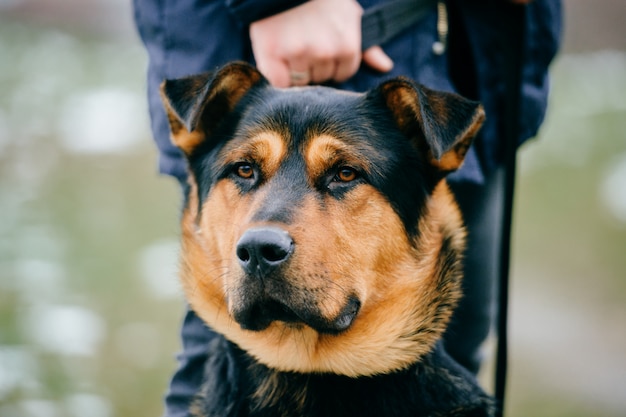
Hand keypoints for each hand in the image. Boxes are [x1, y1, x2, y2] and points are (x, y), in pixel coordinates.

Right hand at [249, 0, 393, 86]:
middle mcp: (324, 53)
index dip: (330, 63)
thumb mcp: (349, 15)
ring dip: (294, 69)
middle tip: (302, 41)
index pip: (341, 74)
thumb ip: (366, 46)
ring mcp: (298, 54)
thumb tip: (384, 66)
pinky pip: (279, 82)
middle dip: (313, 65)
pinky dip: (277, 75)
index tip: (320, 45)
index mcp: (346, 47)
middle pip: (321, 78)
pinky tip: (276, 57)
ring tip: (289, 45)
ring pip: (299, 82)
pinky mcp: (272, 54)